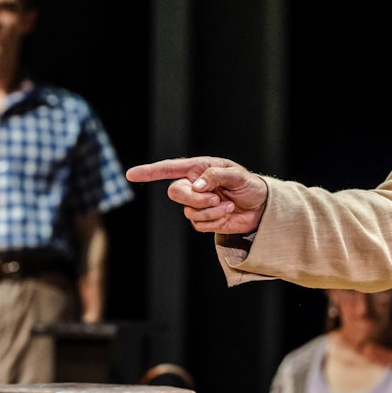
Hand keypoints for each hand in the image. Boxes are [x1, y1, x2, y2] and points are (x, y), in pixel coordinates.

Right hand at [126, 156, 268, 234]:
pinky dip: (214, 220)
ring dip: (211, 211)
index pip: (169, 169)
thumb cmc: (250, 185)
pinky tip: (226, 214)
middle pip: (175, 192)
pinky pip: (199, 223)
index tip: (131, 174)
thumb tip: (196, 184)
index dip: (149, 171)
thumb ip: (216, 176)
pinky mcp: (203, 219)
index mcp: (199, 169)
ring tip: (228, 205)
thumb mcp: (238, 176)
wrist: (261, 206)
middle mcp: (194, 185)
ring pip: (188, 211)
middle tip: (215, 198)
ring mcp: (197, 203)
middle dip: (194, 198)